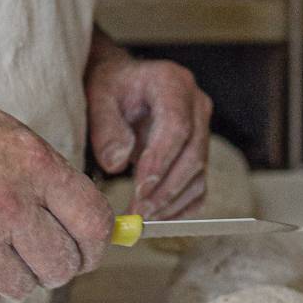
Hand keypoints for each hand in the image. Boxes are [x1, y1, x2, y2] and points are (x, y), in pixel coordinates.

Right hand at [0, 90, 113, 302]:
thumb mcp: (13, 137)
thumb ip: (56, 181)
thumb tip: (98, 229)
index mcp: (35, 167)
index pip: (93, 224)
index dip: (99, 243)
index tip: (90, 248)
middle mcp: (9, 205)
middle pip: (63, 266)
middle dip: (60, 263)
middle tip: (43, 251)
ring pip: (25, 288)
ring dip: (17, 273)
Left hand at [84, 39, 211, 219]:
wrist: (124, 85)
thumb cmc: (111, 88)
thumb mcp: (99, 97)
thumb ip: (106, 128)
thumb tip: (116, 163)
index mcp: (173, 83)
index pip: (177, 126)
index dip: (161, 161)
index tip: (139, 191)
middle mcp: (197, 105)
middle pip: (193, 154)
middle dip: (165, 190)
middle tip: (138, 214)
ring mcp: (203, 129)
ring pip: (198, 174)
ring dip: (171, 203)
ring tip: (141, 219)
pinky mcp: (200, 152)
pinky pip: (198, 186)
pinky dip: (180, 207)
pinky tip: (156, 218)